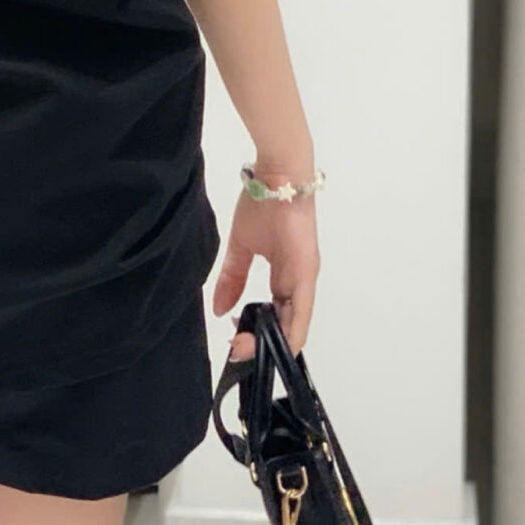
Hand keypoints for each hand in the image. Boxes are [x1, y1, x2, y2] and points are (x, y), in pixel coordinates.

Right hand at [211, 191, 319, 361]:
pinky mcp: (306, 272)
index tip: (234, 336)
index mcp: (285, 277)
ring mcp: (305, 279)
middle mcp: (298, 283)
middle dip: (260, 344)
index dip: (256, 332)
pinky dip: (291, 331)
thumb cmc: (262, 205)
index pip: (274, 316)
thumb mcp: (241, 247)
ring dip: (272, 343)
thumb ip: (232, 278)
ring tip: (245, 347)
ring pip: (295, 324)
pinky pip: (302, 310)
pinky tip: (278, 345)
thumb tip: (219, 309)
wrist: (277, 177)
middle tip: (236, 348)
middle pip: (285, 326)